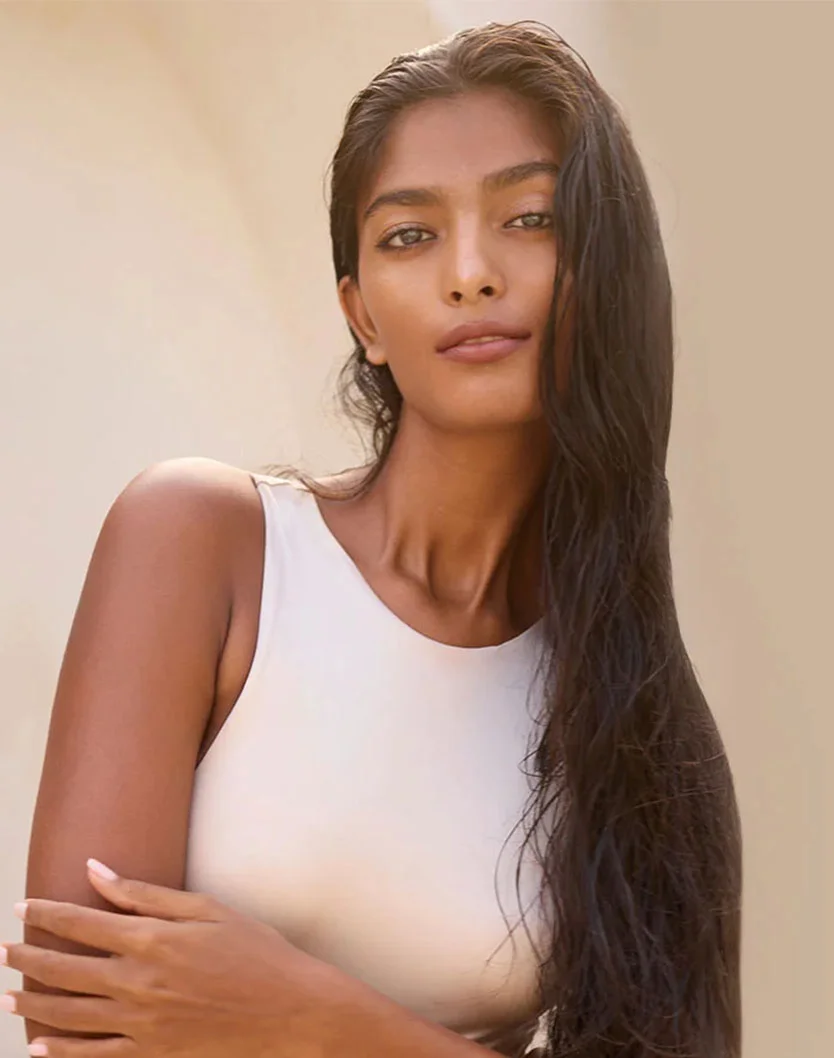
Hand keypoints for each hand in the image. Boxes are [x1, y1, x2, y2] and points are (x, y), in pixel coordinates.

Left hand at [1, 859, 340, 1056]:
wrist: (289, 1010)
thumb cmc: (255, 950)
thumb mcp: (207, 909)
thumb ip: (146, 894)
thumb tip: (97, 871)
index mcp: (151, 940)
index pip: (81, 923)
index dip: (46, 914)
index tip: (22, 906)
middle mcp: (137, 983)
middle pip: (65, 970)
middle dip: (28, 957)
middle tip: (4, 949)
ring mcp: (141, 1024)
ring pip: (69, 1016)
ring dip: (33, 1005)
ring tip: (8, 998)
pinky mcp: (152, 1054)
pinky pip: (94, 1057)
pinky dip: (62, 1053)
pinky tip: (40, 1048)